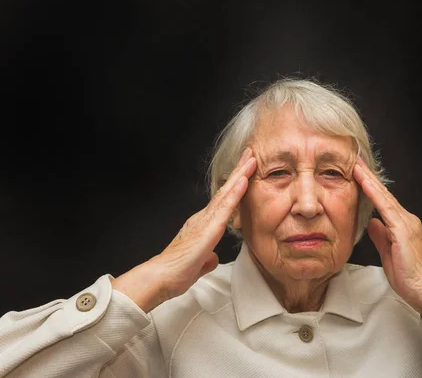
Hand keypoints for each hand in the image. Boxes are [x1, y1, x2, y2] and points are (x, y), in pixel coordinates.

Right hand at [112, 147, 256, 311]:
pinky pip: (226, 206)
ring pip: (227, 193)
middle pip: (226, 190)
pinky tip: (244, 180)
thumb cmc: (176, 272)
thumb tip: (212, 258)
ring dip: (240, 175)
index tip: (244, 171)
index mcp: (202, 225)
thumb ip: (206, 258)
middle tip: (250, 153)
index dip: (234, 185)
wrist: (161, 277)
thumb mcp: (198, 264)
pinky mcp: (209, 228)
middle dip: (239, 171)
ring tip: (251, 159)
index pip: (223, 201)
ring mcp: (205, 220)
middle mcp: (203, 217)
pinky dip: (236, 192)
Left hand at [353, 157, 421, 319]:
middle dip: (368, 176)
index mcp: (401, 224)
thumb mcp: (387, 251)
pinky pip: (386, 208)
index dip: (369, 185)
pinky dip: (375, 194)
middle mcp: (406, 219)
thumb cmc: (406, 275)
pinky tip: (366, 184)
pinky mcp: (403, 229)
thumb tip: (372, 222)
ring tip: (356, 166)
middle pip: (383, 193)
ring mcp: (406, 223)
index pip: (382, 200)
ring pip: (384, 197)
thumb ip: (380, 235)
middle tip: (354, 159)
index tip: (357, 171)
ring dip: (369, 180)